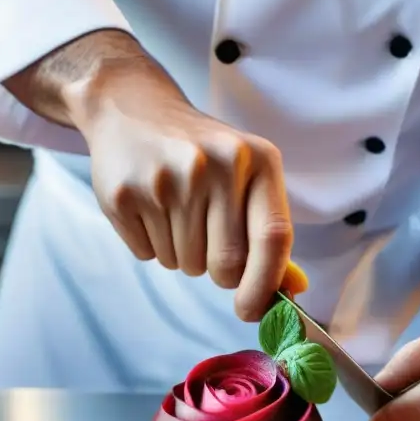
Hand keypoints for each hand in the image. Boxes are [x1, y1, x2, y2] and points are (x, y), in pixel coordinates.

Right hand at [4, 31, 292, 320]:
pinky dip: (151, 245)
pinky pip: (147, 254)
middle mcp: (214, 165)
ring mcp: (166, 178)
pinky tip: (150, 208)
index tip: (251, 311)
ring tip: (174, 211)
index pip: (273, 238)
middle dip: (216, 270)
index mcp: (257, 159)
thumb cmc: (203, 153)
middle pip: (224, 264)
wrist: (133, 109)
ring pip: (184, 264)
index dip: (265, 285)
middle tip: (205, 238)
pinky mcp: (125, 194)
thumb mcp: (246, 176)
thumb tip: (294, 291)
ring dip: (182, 255)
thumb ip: (270, 233)